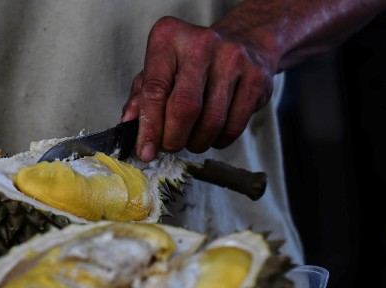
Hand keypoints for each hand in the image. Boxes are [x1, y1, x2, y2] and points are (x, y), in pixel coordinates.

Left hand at [122, 16, 275, 161]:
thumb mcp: (161, 69)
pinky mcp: (256, 79)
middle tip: (170, 146)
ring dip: (197, 142)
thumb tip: (129, 125)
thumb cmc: (192, 61)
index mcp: (169, 38)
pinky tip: (212, 134)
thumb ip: (142, 97)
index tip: (146, 151)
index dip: (149, 127)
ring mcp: (233, 60)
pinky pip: (233, 127)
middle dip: (174, 138)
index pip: (154, 90)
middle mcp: (202, 44)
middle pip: (184, 108)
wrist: (245, 43)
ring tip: (191, 139)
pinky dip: (219, 141)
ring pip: (211, 122)